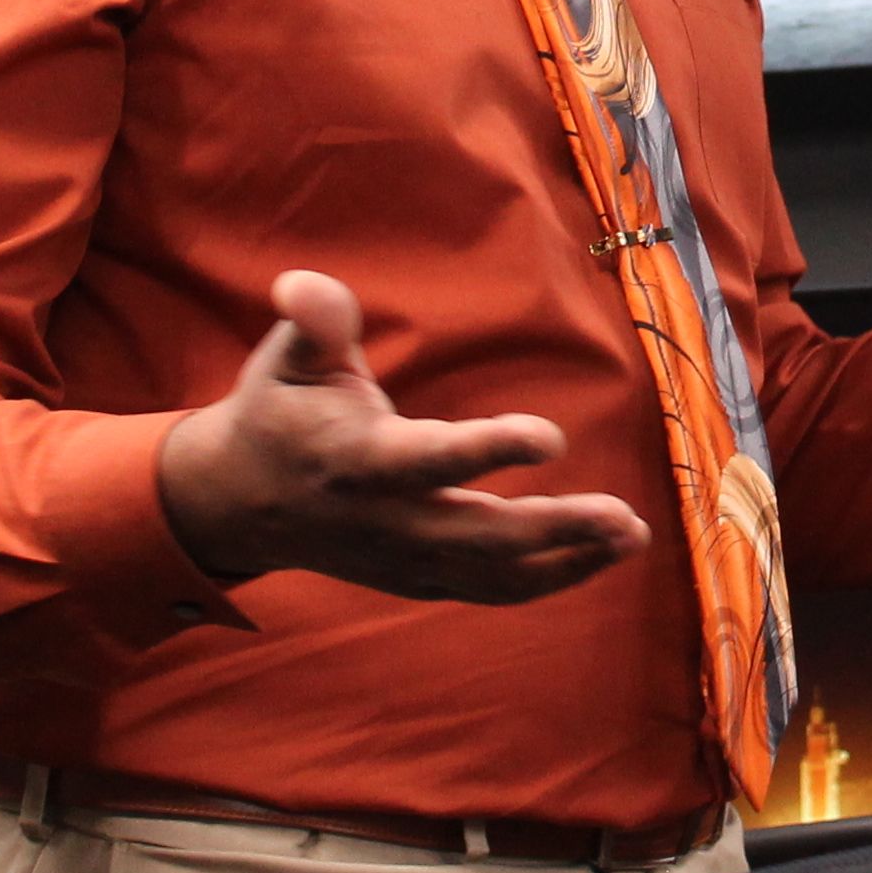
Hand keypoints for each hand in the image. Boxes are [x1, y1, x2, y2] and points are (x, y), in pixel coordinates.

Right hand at [155, 270, 650, 601]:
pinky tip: (602, 556)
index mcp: (356, 461)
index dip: (489, 449)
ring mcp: (403, 560)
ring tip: (632, 533)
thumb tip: (304, 283)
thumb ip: (312, 322)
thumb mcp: (287, 359)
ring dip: (568, 558)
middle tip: (624, 516)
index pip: (430, 460)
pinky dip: (549, 579)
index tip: (552, 436)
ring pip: (494, 573)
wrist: (239, 504)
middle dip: (555, 528)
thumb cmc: (279, 412)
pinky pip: (491, 589)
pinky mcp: (418, 579)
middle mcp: (386, 521)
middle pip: (479, 536)